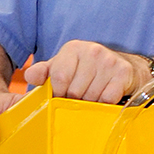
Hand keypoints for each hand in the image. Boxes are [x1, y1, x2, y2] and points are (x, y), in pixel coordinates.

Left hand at [24, 40, 144, 104]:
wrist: (123, 68)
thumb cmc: (86, 71)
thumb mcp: (63, 67)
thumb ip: (43, 72)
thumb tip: (29, 76)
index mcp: (73, 48)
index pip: (58, 77)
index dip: (57, 93)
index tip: (61, 96)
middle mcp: (92, 50)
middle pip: (74, 91)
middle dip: (74, 100)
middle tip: (79, 98)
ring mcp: (109, 61)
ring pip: (91, 97)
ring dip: (89, 104)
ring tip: (92, 97)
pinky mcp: (123, 72)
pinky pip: (107, 99)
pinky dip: (104, 104)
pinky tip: (104, 97)